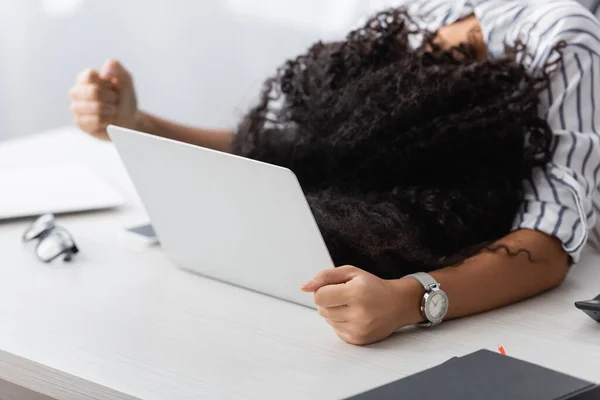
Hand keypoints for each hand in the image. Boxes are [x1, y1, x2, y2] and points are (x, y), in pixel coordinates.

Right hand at [69, 59, 137, 139]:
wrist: (128, 121)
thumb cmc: (124, 100)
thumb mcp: (126, 82)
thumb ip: (118, 70)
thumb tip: (107, 65)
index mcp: (85, 78)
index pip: (90, 76)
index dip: (107, 84)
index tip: (113, 88)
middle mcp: (76, 91)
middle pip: (94, 92)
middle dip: (111, 98)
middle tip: (115, 101)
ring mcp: (75, 108)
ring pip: (96, 107)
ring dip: (111, 110)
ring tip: (112, 111)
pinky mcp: (79, 123)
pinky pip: (96, 121)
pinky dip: (108, 121)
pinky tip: (108, 121)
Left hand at [301, 266, 423, 344]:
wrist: (398, 304)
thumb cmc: (372, 286)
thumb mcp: (350, 272)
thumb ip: (325, 276)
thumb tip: (303, 287)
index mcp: (356, 293)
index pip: (319, 297)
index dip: (323, 290)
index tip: (336, 288)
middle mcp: (358, 313)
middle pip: (321, 310)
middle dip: (328, 301)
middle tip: (345, 297)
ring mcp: (359, 329)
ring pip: (328, 320)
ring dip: (334, 312)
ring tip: (351, 306)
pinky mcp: (358, 340)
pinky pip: (336, 331)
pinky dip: (341, 323)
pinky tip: (355, 316)